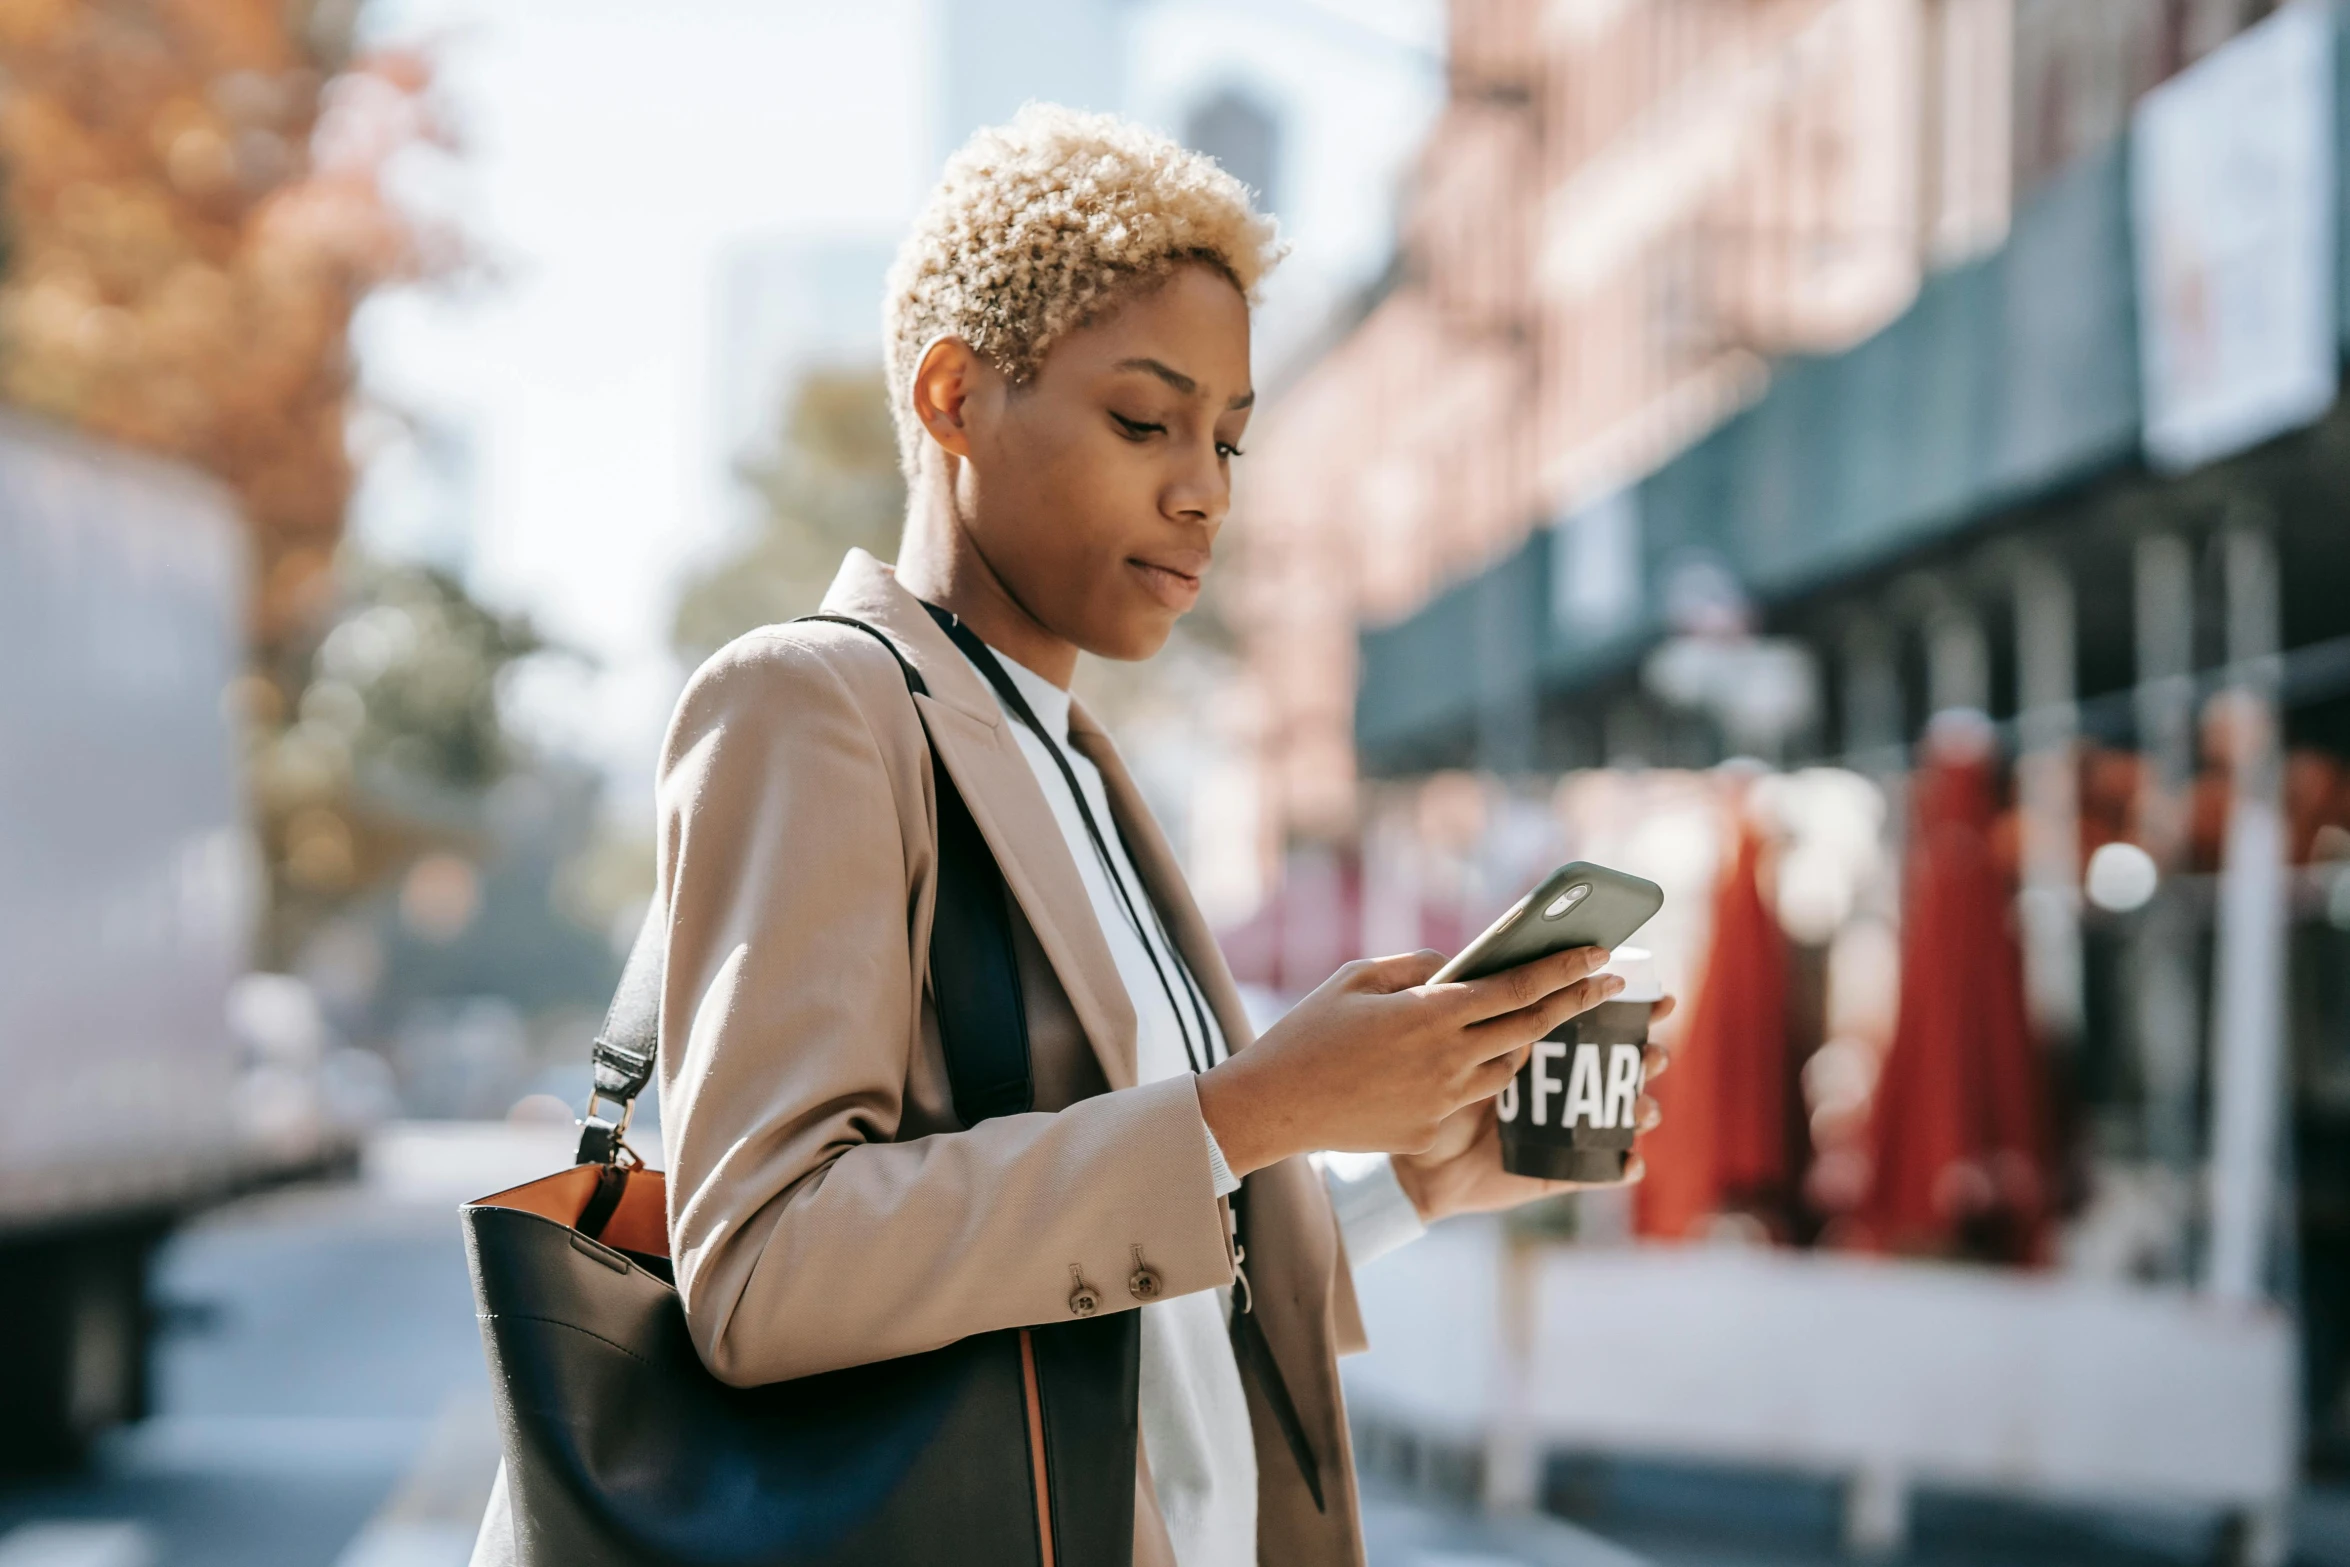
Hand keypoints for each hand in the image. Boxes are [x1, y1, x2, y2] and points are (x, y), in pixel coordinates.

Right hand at [1196, 946, 1624, 1178]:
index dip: (1565, 970)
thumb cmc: (1309, 1032)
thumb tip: (1456, 967)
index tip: (1601, 955)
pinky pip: (1473, 1096)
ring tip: (1533, 1021)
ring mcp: (1444, 1098)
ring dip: (1526, 1041)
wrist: (1275, 1106)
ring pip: (1508, 1066)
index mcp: (1431, 1013)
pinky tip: (1472, 1060)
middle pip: (1532, 1026)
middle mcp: (1448, 1057)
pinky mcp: (1432, 1129)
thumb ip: (1415, 966)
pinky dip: (1480, 1073)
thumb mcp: (1357, 978)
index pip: (1518, 987)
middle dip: (1577, 1002)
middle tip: (1609, 984)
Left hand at [1390, 999, 1675, 1221]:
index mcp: (1544, 1051)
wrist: (1412, 1157)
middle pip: (1621, 1068)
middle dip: (1649, 1057)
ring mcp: (1563, 1131)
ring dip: (1641, 1109)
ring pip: (1618, 1118)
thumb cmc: (1430, 1092)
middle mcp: (1562, 1089)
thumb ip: (1493, 1024)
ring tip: (1644, 1106)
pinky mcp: (1556, 1171)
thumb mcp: (1460, 1051)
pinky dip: (1622, 1167)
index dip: (1635, 1010)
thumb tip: (1529, 997)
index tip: (1661, 996)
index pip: (1598, 1024)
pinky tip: (1631, 1161)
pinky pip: (1597, 1171)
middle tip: (1656, 1052)